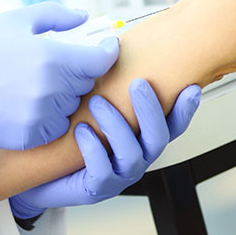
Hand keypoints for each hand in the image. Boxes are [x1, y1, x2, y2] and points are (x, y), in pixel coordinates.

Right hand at [0, 3, 118, 149]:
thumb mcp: (13, 20)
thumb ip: (55, 15)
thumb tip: (83, 17)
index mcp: (51, 57)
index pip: (101, 60)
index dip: (106, 52)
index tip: (105, 48)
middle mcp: (51, 90)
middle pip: (86, 83)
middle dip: (76, 72)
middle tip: (53, 64)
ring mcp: (41, 117)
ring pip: (72, 106)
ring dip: (62, 96)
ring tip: (33, 85)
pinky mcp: (31, 137)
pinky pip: (56, 127)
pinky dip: (48, 117)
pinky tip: (25, 104)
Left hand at [9, 79, 201, 218]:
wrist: (45, 170)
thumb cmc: (72, 134)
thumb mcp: (95, 104)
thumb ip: (111, 84)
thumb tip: (115, 46)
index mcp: (142, 136)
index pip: (172, 123)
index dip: (185, 108)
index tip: (190, 86)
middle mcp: (137, 155)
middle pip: (159, 137)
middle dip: (151, 110)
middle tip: (139, 84)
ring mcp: (120, 174)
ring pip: (132, 154)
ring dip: (117, 125)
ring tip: (97, 103)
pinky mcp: (97, 188)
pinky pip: (103, 171)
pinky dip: (94, 149)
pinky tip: (82, 132)